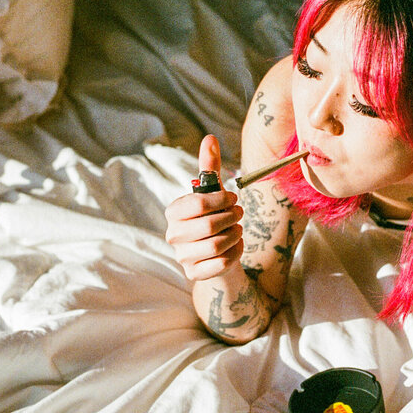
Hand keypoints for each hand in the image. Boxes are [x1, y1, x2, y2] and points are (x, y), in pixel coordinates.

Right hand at [165, 135, 243, 280]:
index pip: (198, 203)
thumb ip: (210, 167)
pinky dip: (235, 253)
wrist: (216, 254)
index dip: (222, 200)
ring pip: (218, 245)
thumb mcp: (213, 194)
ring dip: (235, 235)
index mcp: (174, 212)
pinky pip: (222, 263)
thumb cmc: (213, 218)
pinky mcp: (194, 274)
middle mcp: (173, 235)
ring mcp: (182, 256)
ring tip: (237, 230)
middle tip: (239, 214)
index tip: (232, 199)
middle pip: (210, 225)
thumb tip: (210, 138)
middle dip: (232, 218)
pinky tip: (234, 247)